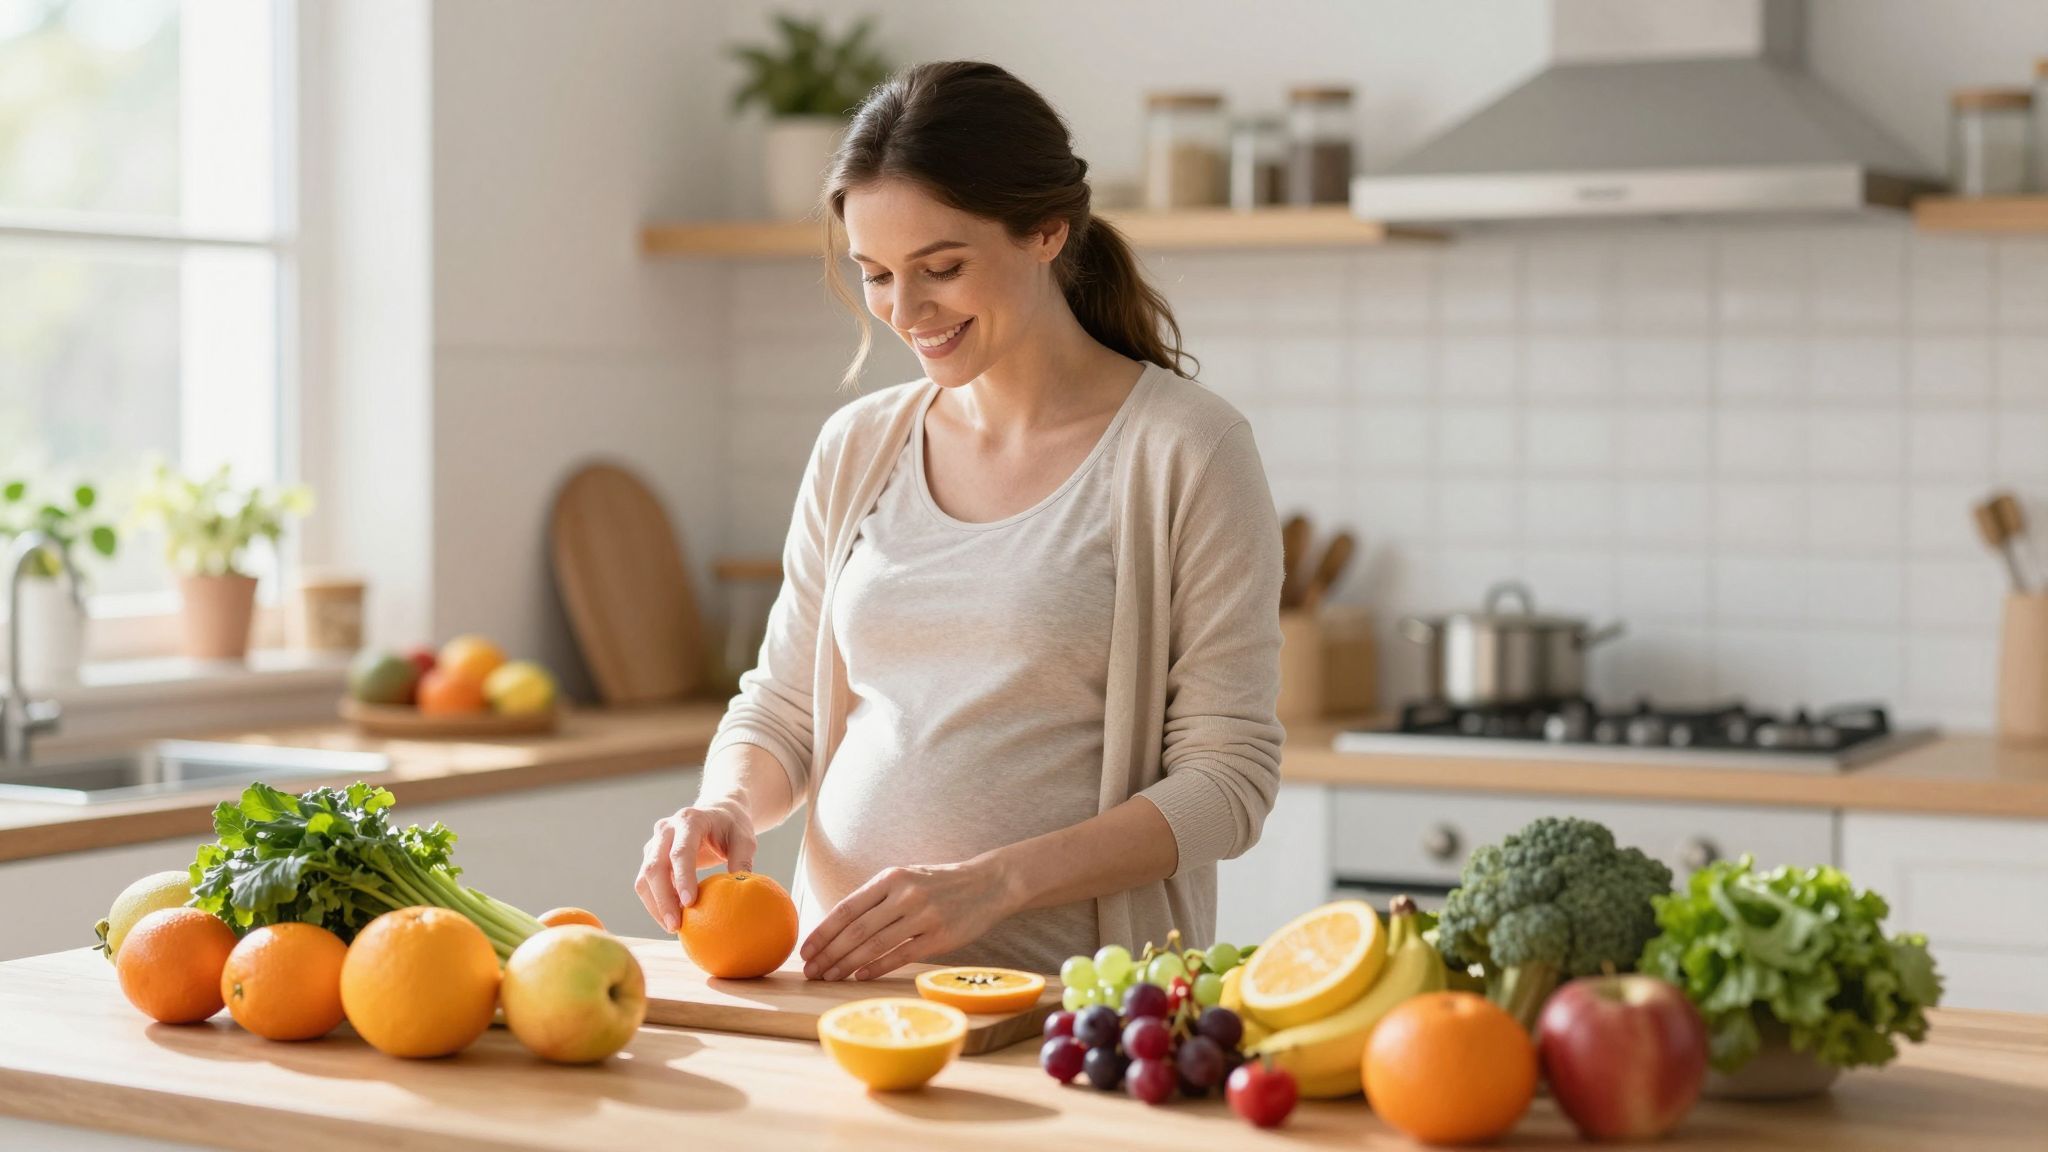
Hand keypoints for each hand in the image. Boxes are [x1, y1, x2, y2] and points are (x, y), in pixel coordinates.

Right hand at [635, 801, 756, 932]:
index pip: (680, 852)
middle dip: (663, 899)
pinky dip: (655, 903)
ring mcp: (654, 843)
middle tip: (676, 926)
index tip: (690, 903)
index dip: (682, 878)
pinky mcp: (650, 858)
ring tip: (674, 928)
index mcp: (689, 820)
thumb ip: (742, 860)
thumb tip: (740, 889)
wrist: (717, 812)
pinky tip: (671, 919)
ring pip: (644, 878)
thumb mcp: (744, 839)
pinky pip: (645, 884)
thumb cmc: (732, 827)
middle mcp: (666, 830)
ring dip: (655, 905)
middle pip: (655, 866)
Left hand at [800, 858, 1020, 981]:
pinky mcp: (939, 937)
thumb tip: (838, 928)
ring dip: (847, 965)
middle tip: (810, 971)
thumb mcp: (906, 878)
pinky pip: (900, 955)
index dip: (823, 932)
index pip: (846, 908)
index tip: (805, 950)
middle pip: (855, 930)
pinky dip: (877, 968)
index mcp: (891, 877)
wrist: (989, 884)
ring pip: (874, 945)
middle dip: (828, 954)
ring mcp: (923, 916)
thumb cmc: (940, 884)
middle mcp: (904, 894)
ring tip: (829, 978)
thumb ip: (877, 898)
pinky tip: (860, 977)